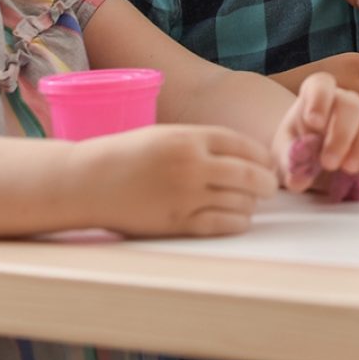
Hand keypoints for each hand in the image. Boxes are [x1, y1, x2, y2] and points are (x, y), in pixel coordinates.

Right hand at [75, 125, 279, 237]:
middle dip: (266, 181)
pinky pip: (219, 224)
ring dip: (251, 202)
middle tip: (272, 186)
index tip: (268, 162)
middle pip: (247, 174)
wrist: (87, 182)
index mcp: (189, 138)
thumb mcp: (168, 136)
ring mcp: (184, 196)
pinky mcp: (175, 223)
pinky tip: (241, 218)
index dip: (261, 155)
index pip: (242, 145)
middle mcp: (191, 166)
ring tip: (252, 202)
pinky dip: (237, 221)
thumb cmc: (129, 155)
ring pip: (238, 201)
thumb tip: (246, 157)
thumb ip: (204, 143)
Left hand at [273, 72, 358, 192]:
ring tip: (350, 168)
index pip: (322, 84)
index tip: (314, 123)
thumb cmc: (295, 150)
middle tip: (330, 163)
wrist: (310, 156)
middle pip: (352, 103)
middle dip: (343, 133)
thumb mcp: (283, 154)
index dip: (320, 99)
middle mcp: (345, 93)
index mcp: (316, 93)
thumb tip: (299, 177)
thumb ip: (290, 161)